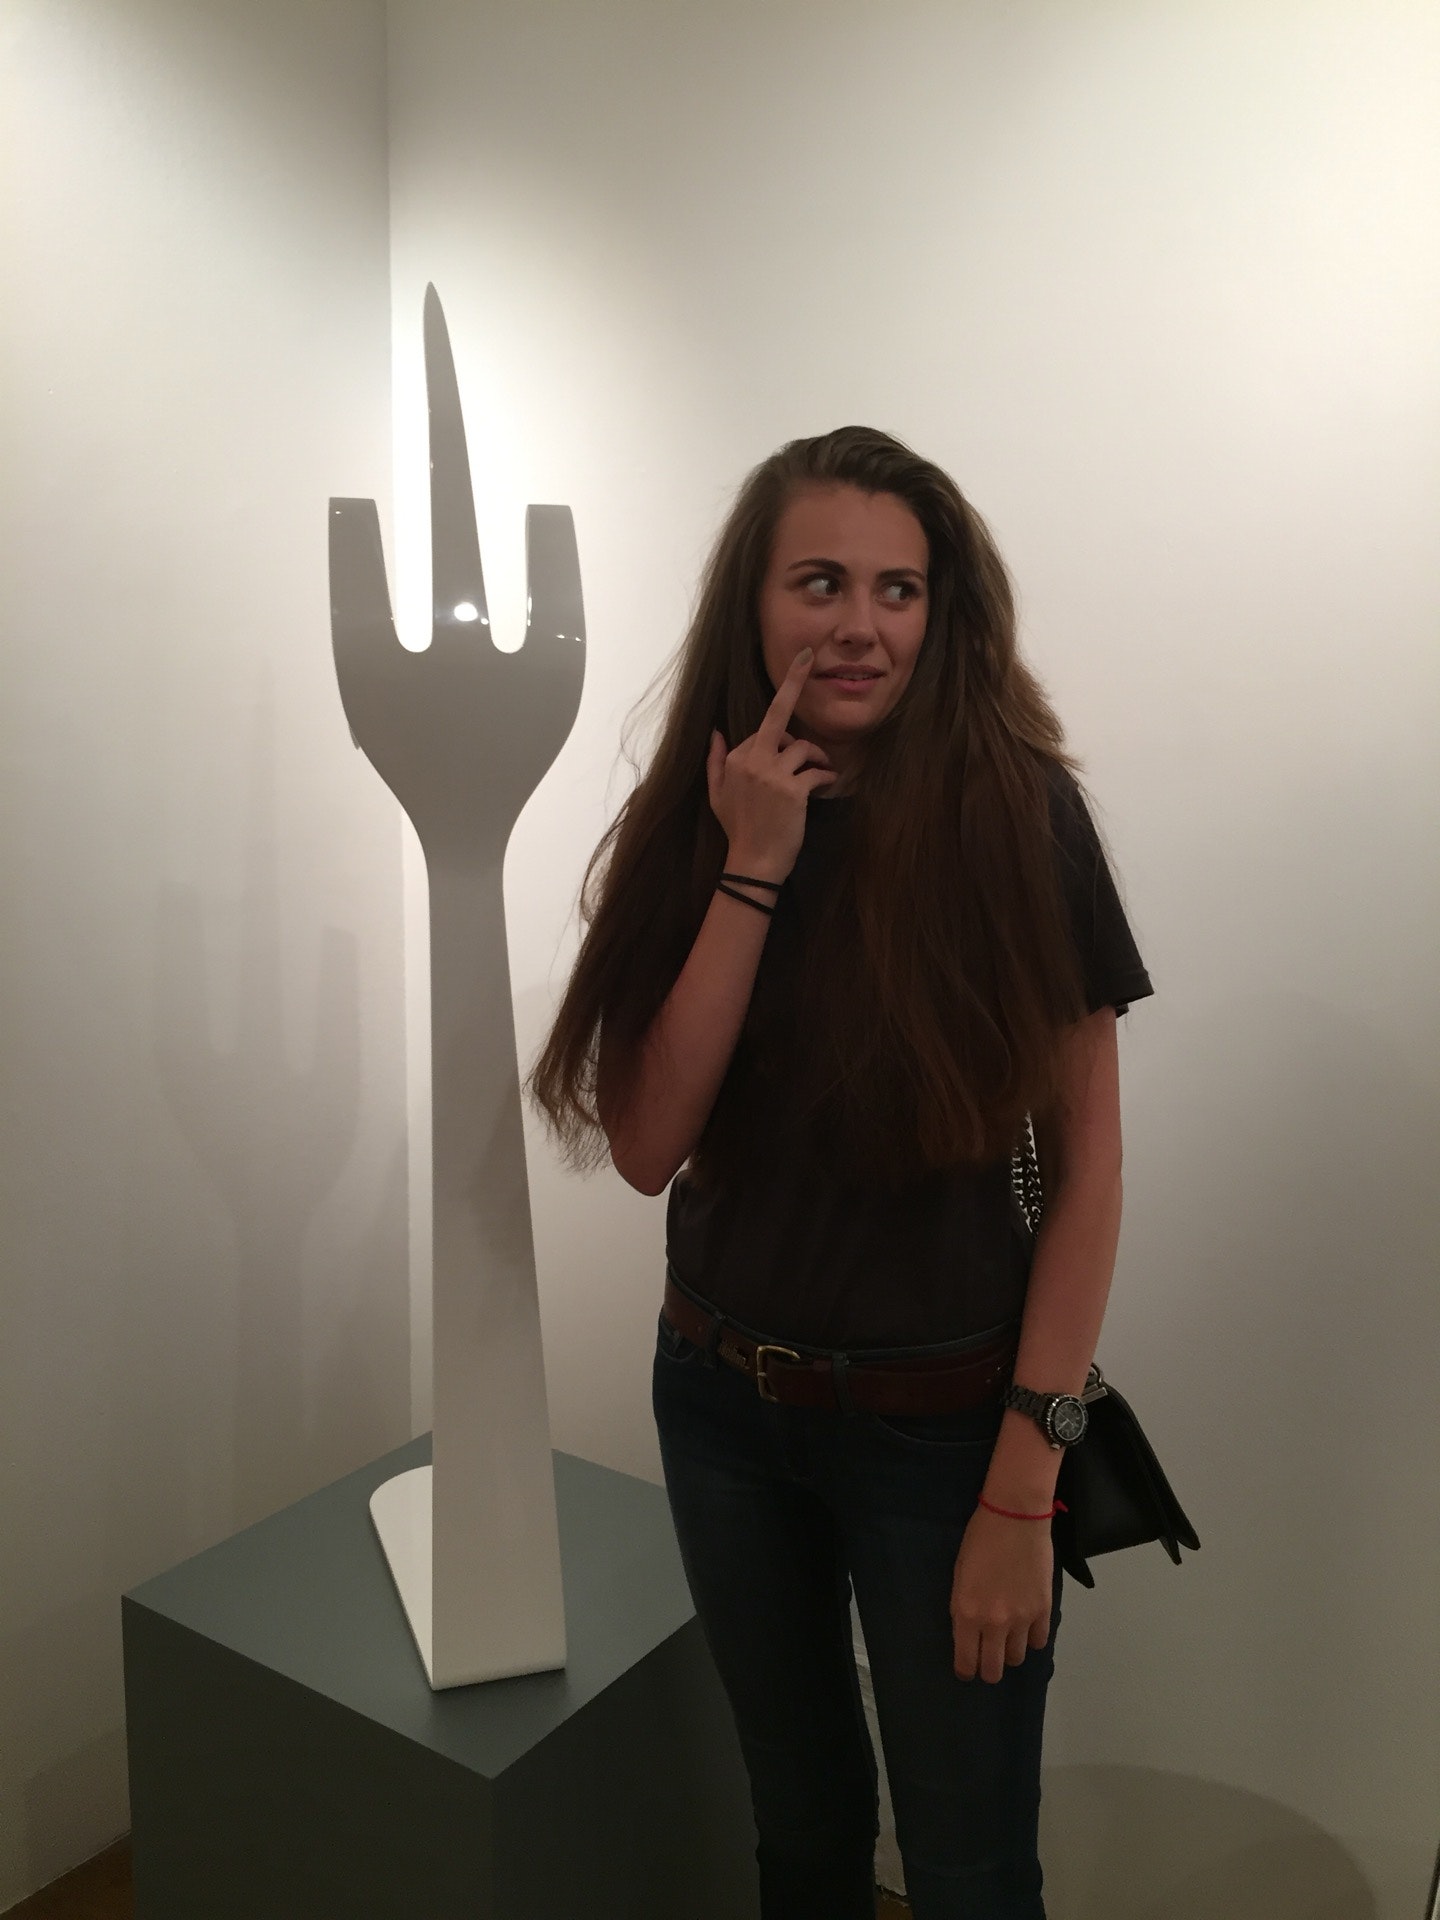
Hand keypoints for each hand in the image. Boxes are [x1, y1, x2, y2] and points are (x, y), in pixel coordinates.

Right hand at [706, 649, 836, 875]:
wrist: (753, 863)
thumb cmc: (738, 830)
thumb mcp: (716, 795)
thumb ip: (715, 761)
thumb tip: (715, 732)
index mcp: (734, 760)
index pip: (761, 734)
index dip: (777, 739)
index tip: (790, 734)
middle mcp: (752, 761)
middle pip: (777, 715)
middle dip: (793, 682)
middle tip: (807, 658)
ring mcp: (773, 775)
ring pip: (802, 747)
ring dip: (817, 755)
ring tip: (823, 767)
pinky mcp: (794, 790)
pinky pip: (816, 772)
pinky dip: (827, 775)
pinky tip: (830, 782)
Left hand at [950, 1505, 1054, 1684]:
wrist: (1015, 1517)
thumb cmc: (980, 1540)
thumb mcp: (959, 1576)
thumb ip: (963, 1609)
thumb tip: (968, 1633)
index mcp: (966, 1614)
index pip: (966, 1661)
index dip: (966, 1670)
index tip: (967, 1669)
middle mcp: (993, 1623)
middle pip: (993, 1669)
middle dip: (988, 1670)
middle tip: (987, 1660)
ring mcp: (1021, 1619)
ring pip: (1017, 1658)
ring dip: (1010, 1652)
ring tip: (1008, 1638)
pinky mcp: (1044, 1610)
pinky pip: (1039, 1641)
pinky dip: (1032, 1639)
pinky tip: (1027, 1627)